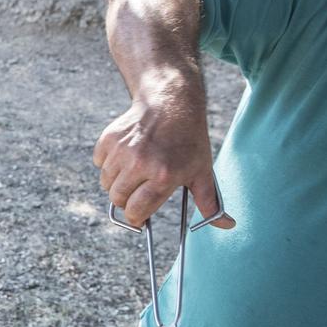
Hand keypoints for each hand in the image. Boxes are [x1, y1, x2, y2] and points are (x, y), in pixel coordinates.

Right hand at [92, 91, 233, 231]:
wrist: (171, 102)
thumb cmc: (189, 140)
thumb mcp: (203, 171)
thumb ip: (210, 203)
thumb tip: (227, 225)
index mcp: (163, 176)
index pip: (136, 211)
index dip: (137, 218)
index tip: (140, 216)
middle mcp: (140, 164)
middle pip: (118, 199)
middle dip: (126, 201)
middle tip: (138, 191)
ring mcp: (122, 150)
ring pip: (106, 183)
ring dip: (117, 182)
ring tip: (133, 171)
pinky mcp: (109, 139)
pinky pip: (100, 162)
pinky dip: (108, 163)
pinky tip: (125, 155)